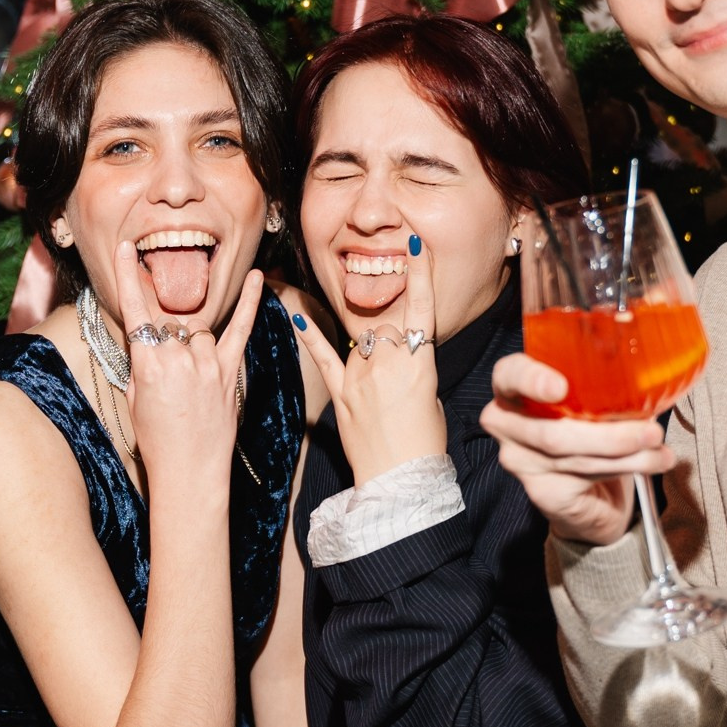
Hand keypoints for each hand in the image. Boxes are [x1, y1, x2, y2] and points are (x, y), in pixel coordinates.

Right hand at [111, 241, 261, 500]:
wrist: (189, 471)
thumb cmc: (157, 439)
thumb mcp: (136, 398)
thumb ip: (142, 362)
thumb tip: (147, 338)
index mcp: (148, 364)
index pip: (135, 310)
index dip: (127, 276)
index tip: (125, 249)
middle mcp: (178, 358)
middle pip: (170, 326)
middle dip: (166, 342)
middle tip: (168, 378)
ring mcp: (206, 363)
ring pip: (197, 332)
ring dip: (192, 346)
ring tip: (190, 383)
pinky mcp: (229, 372)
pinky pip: (240, 329)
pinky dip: (251, 303)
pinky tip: (259, 277)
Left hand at [295, 237, 446, 486]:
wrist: (401, 481)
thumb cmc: (425, 444)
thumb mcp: (432, 399)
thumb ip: (415, 371)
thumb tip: (402, 362)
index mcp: (422, 363)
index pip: (422, 309)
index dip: (420, 275)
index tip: (415, 245)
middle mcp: (391, 363)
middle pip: (388, 327)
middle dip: (394, 334)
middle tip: (398, 362)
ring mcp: (363, 377)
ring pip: (362, 342)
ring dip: (369, 350)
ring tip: (380, 384)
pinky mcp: (342, 394)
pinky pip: (324, 358)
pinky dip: (309, 337)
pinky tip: (294, 315)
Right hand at [477, 352, 674, 545]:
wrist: (591, 496)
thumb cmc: (589, 434)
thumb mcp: (590, 401)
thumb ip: (599, 386)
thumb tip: (645, 378)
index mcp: (515, 390)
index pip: (509, 376)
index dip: (530, 379)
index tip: (559, 387)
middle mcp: (509, 425)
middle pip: (552, 431)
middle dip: (609, 433)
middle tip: (650, 430)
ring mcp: (521, 461)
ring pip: (575, 456)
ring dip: (627, 452)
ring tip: (657, 446)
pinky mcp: (543, 492)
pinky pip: (585, 476)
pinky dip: (626, 467)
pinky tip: (652, 462)